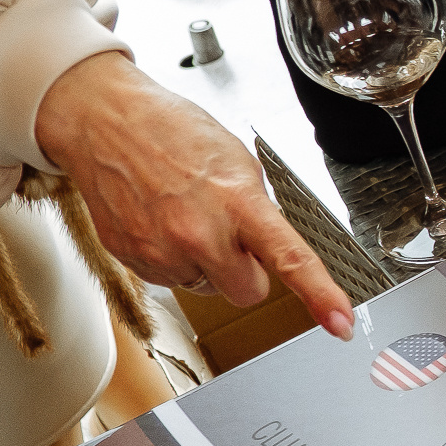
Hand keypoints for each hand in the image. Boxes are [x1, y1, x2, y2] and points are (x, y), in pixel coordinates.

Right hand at [34, 52, 353, 339]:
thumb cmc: (171, 132)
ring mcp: (163, 252)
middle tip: (231, 233)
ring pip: (208, 288)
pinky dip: (173, 259)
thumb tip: (271, 249)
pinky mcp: (135, 262)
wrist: (104, 123)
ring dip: (206, 263)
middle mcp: (199, 234)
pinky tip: (162, 221)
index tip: (341, 323)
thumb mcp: (237, 162)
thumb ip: (259, 211)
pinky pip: (173, 280)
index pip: (289, 258)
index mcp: (237, 203)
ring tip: (186, 215)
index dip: (320, 294)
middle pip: (248, 292)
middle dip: (247, 271)